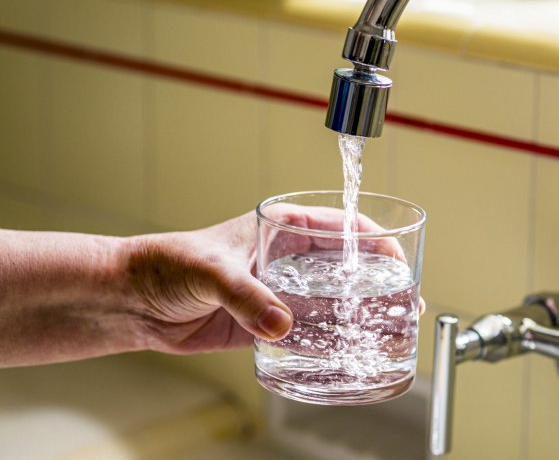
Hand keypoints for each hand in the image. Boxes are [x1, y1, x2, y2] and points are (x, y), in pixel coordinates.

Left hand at [127, 206, 424, 355]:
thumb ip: (245, 296)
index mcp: (282, 228)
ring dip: (358, 315)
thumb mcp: (209, 270)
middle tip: (403, 306)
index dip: (376, 243)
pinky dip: (328, 340)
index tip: (399, 264)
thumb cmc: (166, 263)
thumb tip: (281, 323)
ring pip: (332, 301)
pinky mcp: (267, 321)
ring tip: (386, 332)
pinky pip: (307, 331)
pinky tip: (346, 351)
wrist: (134, 300)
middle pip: (347, 267)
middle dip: (377, 284)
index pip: (343, 228)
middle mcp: (288, 258)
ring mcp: (280, 290)